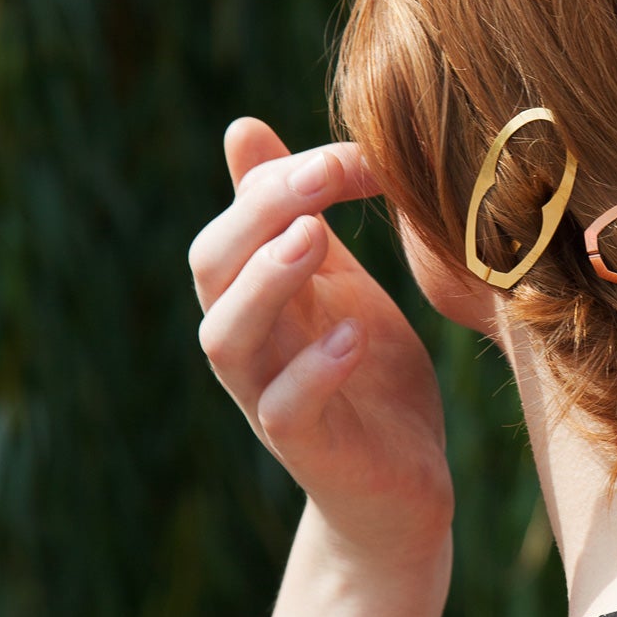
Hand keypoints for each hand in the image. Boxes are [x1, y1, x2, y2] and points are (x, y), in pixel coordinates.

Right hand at [188, 115, 452, 565]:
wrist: (403, 488)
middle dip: (262, 212)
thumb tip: (240, 128)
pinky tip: (353, 334)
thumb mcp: (337, 281)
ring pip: (227, 336)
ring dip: (265, 282)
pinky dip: (314, 369)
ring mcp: (268, 396)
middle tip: (325, 175)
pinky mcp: (306, 448)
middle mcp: (249, 342)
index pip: (238, 220)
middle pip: (213, 266)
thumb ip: (301, 215)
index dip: (283, 177)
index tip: (359, 153)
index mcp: (257, 295)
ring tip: (313, 237)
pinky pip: (285, 407)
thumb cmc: (367, 375)